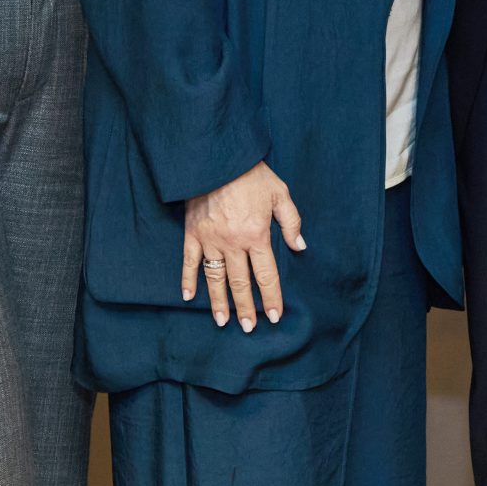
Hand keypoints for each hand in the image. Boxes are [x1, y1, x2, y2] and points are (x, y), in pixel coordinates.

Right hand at [182, 162, 305, 330]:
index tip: (274, 316)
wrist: (218, 158)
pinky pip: (189, 261)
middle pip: (240, 283)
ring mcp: (211, 240)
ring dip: (218, 302)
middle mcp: (233, 243)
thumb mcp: (280, 193)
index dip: (271, 297)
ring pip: (215, 278)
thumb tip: (299, 246)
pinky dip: (187, 279)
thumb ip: (291, 222)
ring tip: (222, 322)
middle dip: (245, 308)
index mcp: (257, 235)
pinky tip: (187, 296)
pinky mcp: (193, 233)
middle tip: (249, 327)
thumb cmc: (252, 174)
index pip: (266, 275)